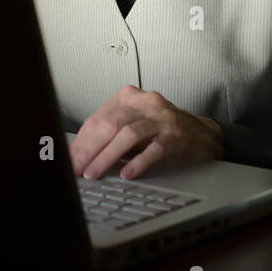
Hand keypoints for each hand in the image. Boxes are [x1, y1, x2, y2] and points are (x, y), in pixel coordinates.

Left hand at [69, 85, 224, 180]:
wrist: (202, 133)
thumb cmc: (160, 129)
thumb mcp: (133, 123)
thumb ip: (108, 134)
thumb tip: (78, 156)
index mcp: (129, 96)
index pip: (97, 119)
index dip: (81, 143)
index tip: (69, 161)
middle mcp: (145, 103)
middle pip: (109, 125)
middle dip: (89, 150)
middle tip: (77, 170)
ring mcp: (162, 118)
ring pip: (128, 135)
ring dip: (107, 157)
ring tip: (94, 173)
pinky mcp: (177, 136)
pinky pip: (154, 149)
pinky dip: (138, 162)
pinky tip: (126, 174)